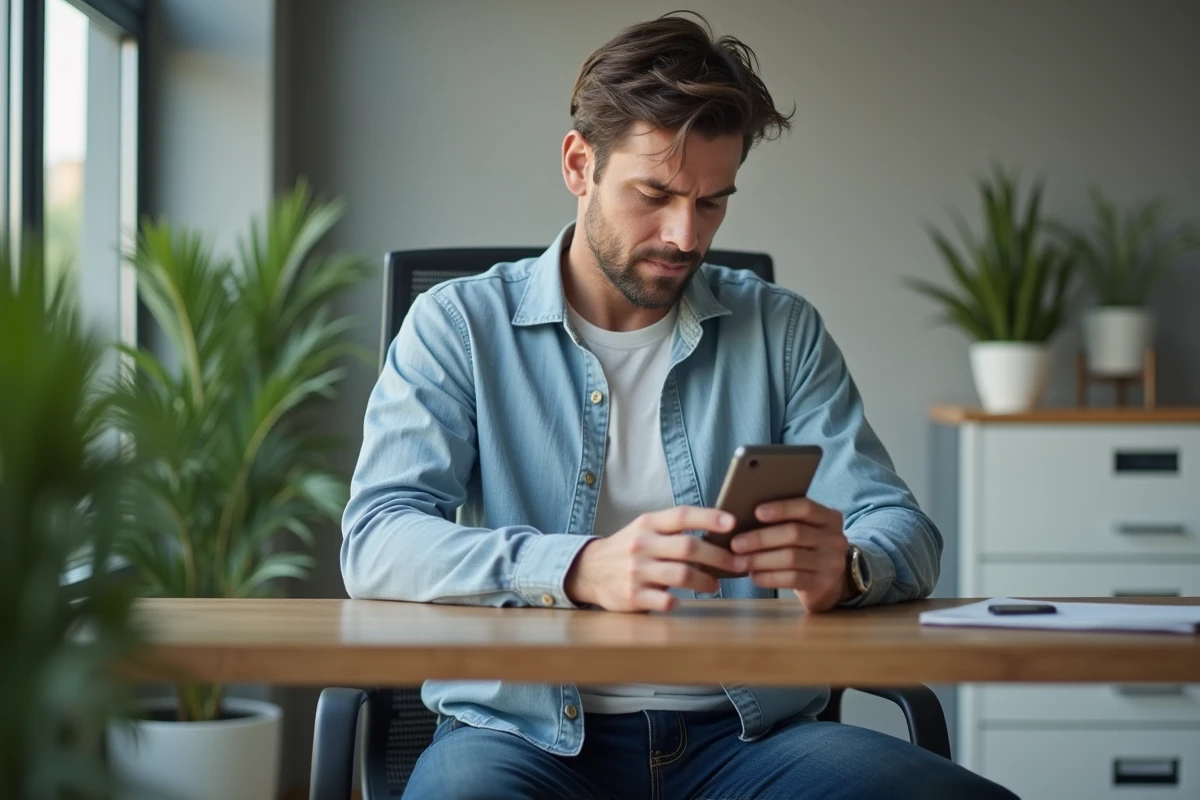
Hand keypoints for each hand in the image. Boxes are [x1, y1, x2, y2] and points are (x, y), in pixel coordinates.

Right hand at [564, 506, 740, 612]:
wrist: (589, 571)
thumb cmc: (629, 548)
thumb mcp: (645, 529)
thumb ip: (674, 529)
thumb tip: (720, 532)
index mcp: (647, 524)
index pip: (682, 516)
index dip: (709, 517)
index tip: (732, 523)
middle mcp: (642, 544)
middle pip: (688, 548)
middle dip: (719, 557)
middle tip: (738, 564)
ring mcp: (636, 571)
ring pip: (682, 575)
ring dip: (706, 582)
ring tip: (715, 584)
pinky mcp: (632, 596)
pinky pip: (663, 601)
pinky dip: (677, 601)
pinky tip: (682, 601)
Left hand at [729, 498, 849, 612]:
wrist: (829, 582)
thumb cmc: (806, 549)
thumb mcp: (805, 530)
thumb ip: (786, 521)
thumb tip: (743, 517)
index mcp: (829, 518)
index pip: (806, 507)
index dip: (781, 508)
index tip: (756, 512)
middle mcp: (835, 539)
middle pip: (794, 533)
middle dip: (761, 538)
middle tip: (735, 544)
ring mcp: (831, 563)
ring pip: (791, 558)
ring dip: (760, 559)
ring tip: (739, 561)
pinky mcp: (823, 585)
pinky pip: (792, 579)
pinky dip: (769, 577)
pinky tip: (754, 576)